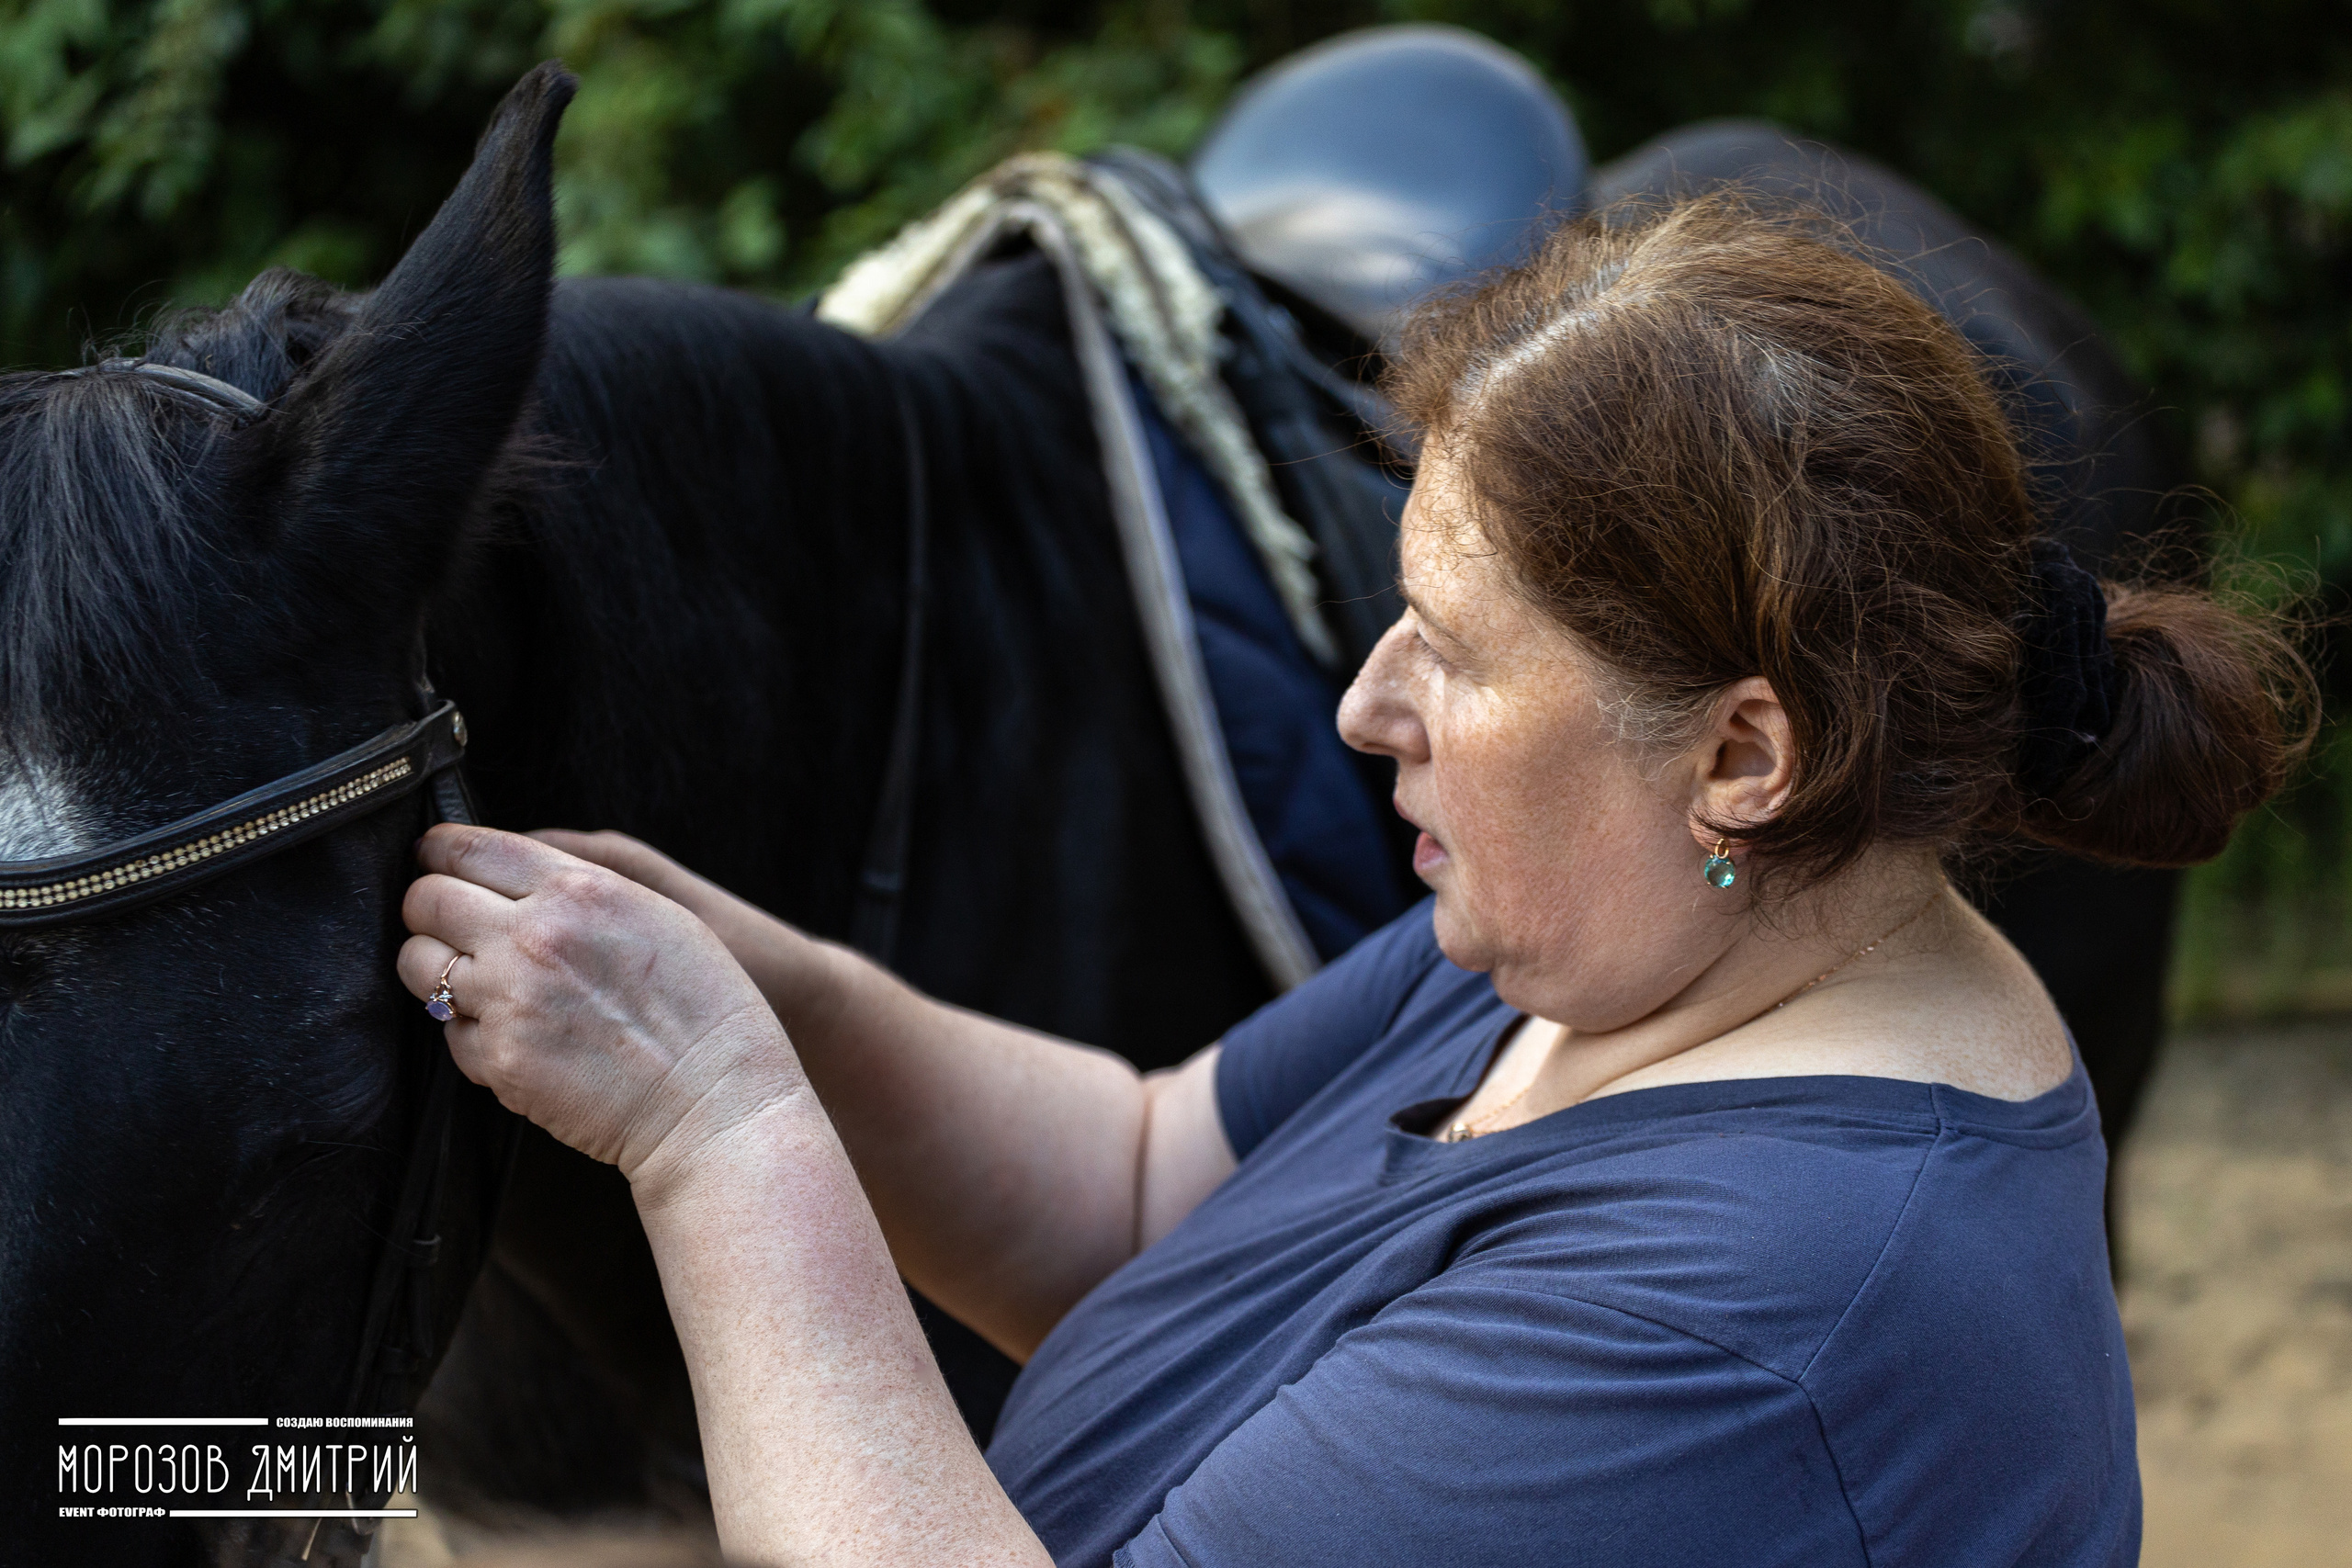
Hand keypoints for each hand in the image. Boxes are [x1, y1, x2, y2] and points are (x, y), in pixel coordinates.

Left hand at [398, 824, 801, 1179]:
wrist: (717, 1101)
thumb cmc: (707, 1008)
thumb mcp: (659, 914)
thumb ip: (582, 887)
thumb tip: (516, 880)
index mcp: (578, 890)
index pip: (467, 848)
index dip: (440, 853)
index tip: (436, 862)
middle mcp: (533, 937)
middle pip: (426, 901)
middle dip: (429, 909)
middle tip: (448, 925)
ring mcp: (510, 1001)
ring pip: (419, 965)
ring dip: (438, 969)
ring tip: (480, 983)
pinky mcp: (499, 1061)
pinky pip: (449, 1033)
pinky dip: (472, 1032)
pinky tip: (519, 1036)